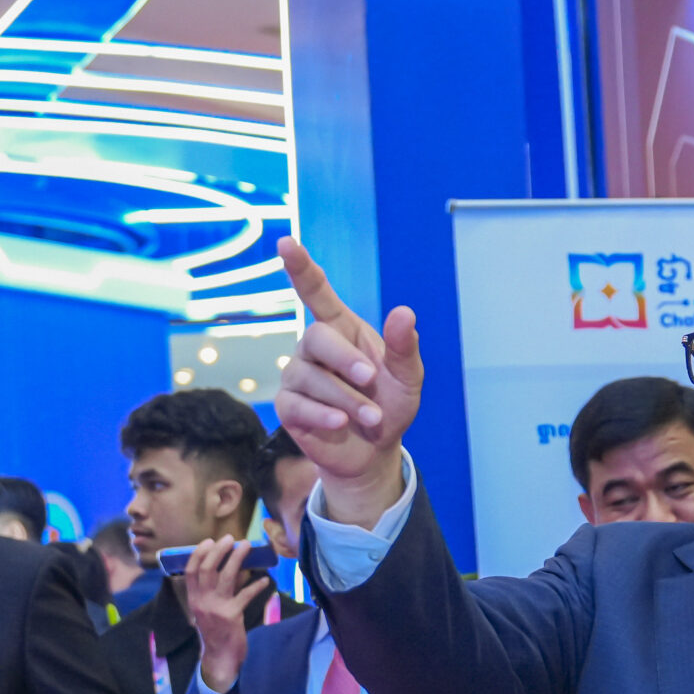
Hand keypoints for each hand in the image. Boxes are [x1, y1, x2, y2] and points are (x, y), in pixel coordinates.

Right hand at [186, 535, 269, 692]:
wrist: (220, 658)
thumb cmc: (217, 631)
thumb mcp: (209, 610)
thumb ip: (217, 591)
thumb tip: (236, 568)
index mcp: (193, 599)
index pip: (190, 571)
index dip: (199, 554)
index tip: (209, 541)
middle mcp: (201, 601)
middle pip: (207, 569)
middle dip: (219, 551)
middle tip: (231, 538)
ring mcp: (215, 608)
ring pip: (225, 577)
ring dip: (237, 559)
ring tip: (247, 546)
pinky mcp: (231, 616)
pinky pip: (245, 595)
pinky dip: (256, 586)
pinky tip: (265, 580)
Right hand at [276, 237, 422, 525]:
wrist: (375, 452)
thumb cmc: (389, 405)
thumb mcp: (408, 378)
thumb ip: (404, 347)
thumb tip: (404, 312)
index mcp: (342, 329)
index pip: (316, 292)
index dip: (301, 268)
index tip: (285, 242)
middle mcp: (314, 347)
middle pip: (316, 337)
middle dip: (345, 360)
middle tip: (372, 381)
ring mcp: (297, 375)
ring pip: (309, 376)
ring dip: (347, 398)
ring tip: (372, 418)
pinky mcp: (288, 406)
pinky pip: (297, 404)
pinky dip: (323, 414)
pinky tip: (341, 423)